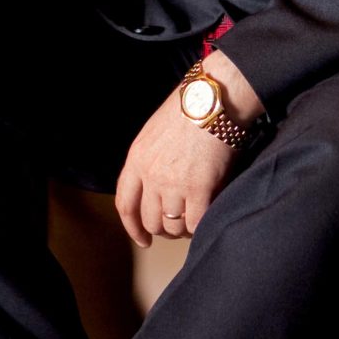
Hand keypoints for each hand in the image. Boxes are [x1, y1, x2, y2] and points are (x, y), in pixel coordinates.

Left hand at [114, 51, 266, 246]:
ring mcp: (174, 183)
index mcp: (136, 160)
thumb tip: (155, 191)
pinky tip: (206, 217)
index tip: (143, 239)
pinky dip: (199, 227)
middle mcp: (151, 175)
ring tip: (194, 220)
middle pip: (150, 220)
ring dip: (183, 229)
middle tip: (178, 227)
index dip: (133, 228)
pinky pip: (195, 223)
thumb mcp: (153, 134)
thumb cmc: (189, 110)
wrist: (213, 99)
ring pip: (173, 226)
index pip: (125, 205)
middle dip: (163, 229)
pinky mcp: (199, 188)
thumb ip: (149, 162)